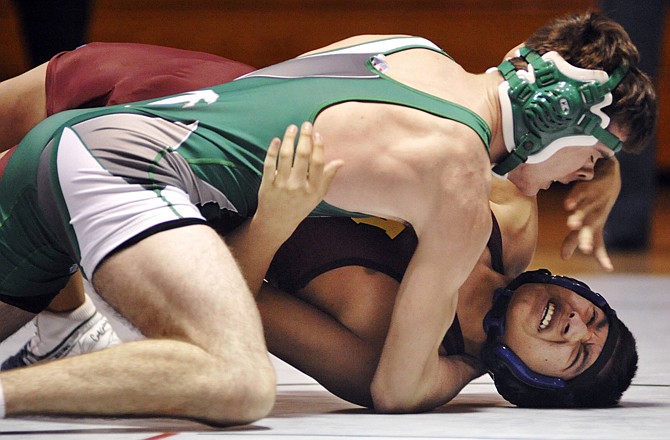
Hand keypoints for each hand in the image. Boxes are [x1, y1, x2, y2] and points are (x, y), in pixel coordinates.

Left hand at [255, 122, 342, 241]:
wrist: (277, 222)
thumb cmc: (300, 206)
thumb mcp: (317, 196)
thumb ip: (328, 178)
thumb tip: (341, 161)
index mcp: (313, 189)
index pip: (318, 163)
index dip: (318, 146)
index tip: (317, 134)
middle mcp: (298, 187)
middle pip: (302, 156)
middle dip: (304, 137)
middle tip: (305, 124)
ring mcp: (281, 186)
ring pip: (285, 156)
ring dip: (289, 139)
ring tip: (292, 128)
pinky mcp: (267, 185)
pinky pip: (269, 164)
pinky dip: (272, 150)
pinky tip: (276, 140)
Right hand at [560, 157, 620, 270]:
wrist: (608, 173)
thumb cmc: (595, 202)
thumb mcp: (587, 221)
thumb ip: (575, 239)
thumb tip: (564, 259)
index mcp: (596, 225)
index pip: (598, 243)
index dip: (602, 256)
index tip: (608, 268)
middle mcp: (595, 215)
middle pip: (590, 228)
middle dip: (586, 238)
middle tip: (585, 248)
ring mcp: (591, 201)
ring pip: (584, 211)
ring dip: (578, 218)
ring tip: (571, 224)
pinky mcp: (586, 187)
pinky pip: (579, 193)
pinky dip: (574, 199)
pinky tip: (568, 205)